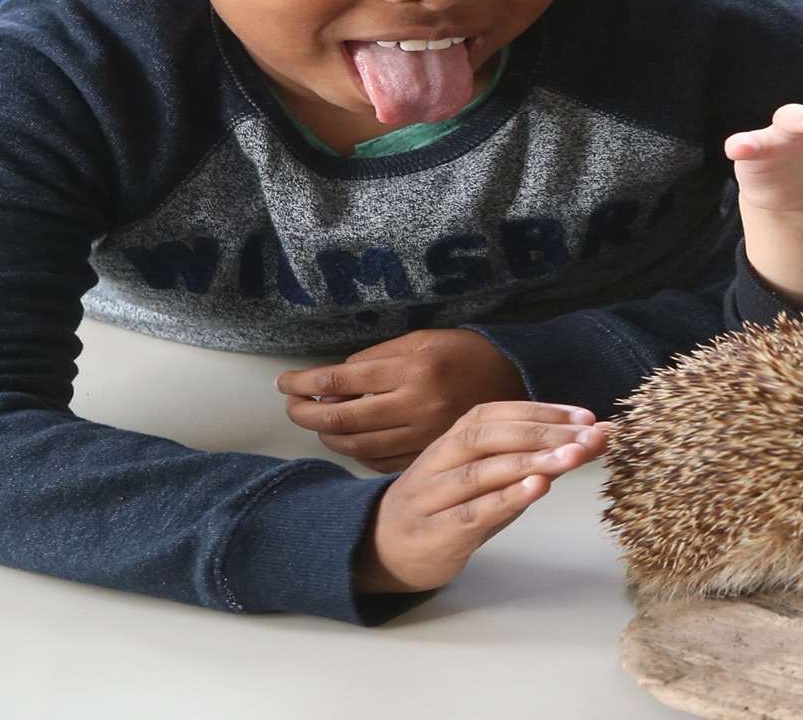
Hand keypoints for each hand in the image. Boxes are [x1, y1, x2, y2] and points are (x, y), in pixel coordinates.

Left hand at [278, 329, 528, 472]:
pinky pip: (380, 461)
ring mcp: (424, 435)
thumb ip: (377, 359)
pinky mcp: (430, 454)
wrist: (516, 380)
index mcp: (414, 369)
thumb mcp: (422, 340)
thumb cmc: (465, 354)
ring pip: (357, 445)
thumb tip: (335, 381)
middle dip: (307, 414)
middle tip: (292, 407)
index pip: (342, 380)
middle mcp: (417, 405)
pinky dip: (357, 452)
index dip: (306, 383)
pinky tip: (351, 439)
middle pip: (343, 419)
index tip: (285, 383)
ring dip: (328, 435)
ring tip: (319, 422)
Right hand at [356, 401, 608, 593]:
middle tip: (591, 436)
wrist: (379, 550)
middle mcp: (440, 461)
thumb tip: (583, 442)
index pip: (497, 414)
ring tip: (574, 456)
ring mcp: (432, 497)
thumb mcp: (483, 479)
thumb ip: (526, 462)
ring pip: (482, 471)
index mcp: (452, 439)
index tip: (587, 416)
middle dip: (545, 432)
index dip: (543, 411)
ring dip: (532, 461)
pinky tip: (537, 489)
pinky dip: (506, 499)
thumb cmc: (443, 509)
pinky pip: (471, 513)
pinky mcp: (434, 534)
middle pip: (490, 436)